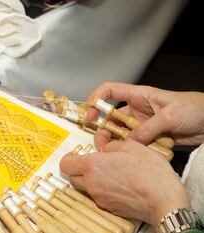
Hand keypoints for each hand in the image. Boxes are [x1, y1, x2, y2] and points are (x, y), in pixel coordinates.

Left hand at [59, 140, 189, 224]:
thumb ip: (112, 144)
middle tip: (94, 163)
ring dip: (90, 180)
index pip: (65, 163)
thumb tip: (104, 145)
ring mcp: (99, 198)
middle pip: (72, 177)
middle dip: (78, 169)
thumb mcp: (133, 147)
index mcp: (93, 166)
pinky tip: (118, 184)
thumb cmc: (151, 174)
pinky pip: (97, 197)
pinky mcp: (108, 208)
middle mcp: (91, 183)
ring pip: (84, 188)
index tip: (78, 154)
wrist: (164, 201)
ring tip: (108, 173)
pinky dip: (102, 190)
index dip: (70, 157)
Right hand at [85, 82, 203, 149]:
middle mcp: (136, 110)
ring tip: (114, 153)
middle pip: (110, 117)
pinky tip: (133, 156)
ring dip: (117, 144)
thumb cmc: (195, 108)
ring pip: (121, 134)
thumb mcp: (171, 115)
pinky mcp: (149, 138)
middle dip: (102, 130)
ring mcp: (141, 125)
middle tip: (100, 143)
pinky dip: (132, 151)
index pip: (109, 91)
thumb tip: (131, 141)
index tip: (89, 113)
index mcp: (139, 96)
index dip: (96, 99)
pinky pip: (134, 145)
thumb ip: (149, 128)